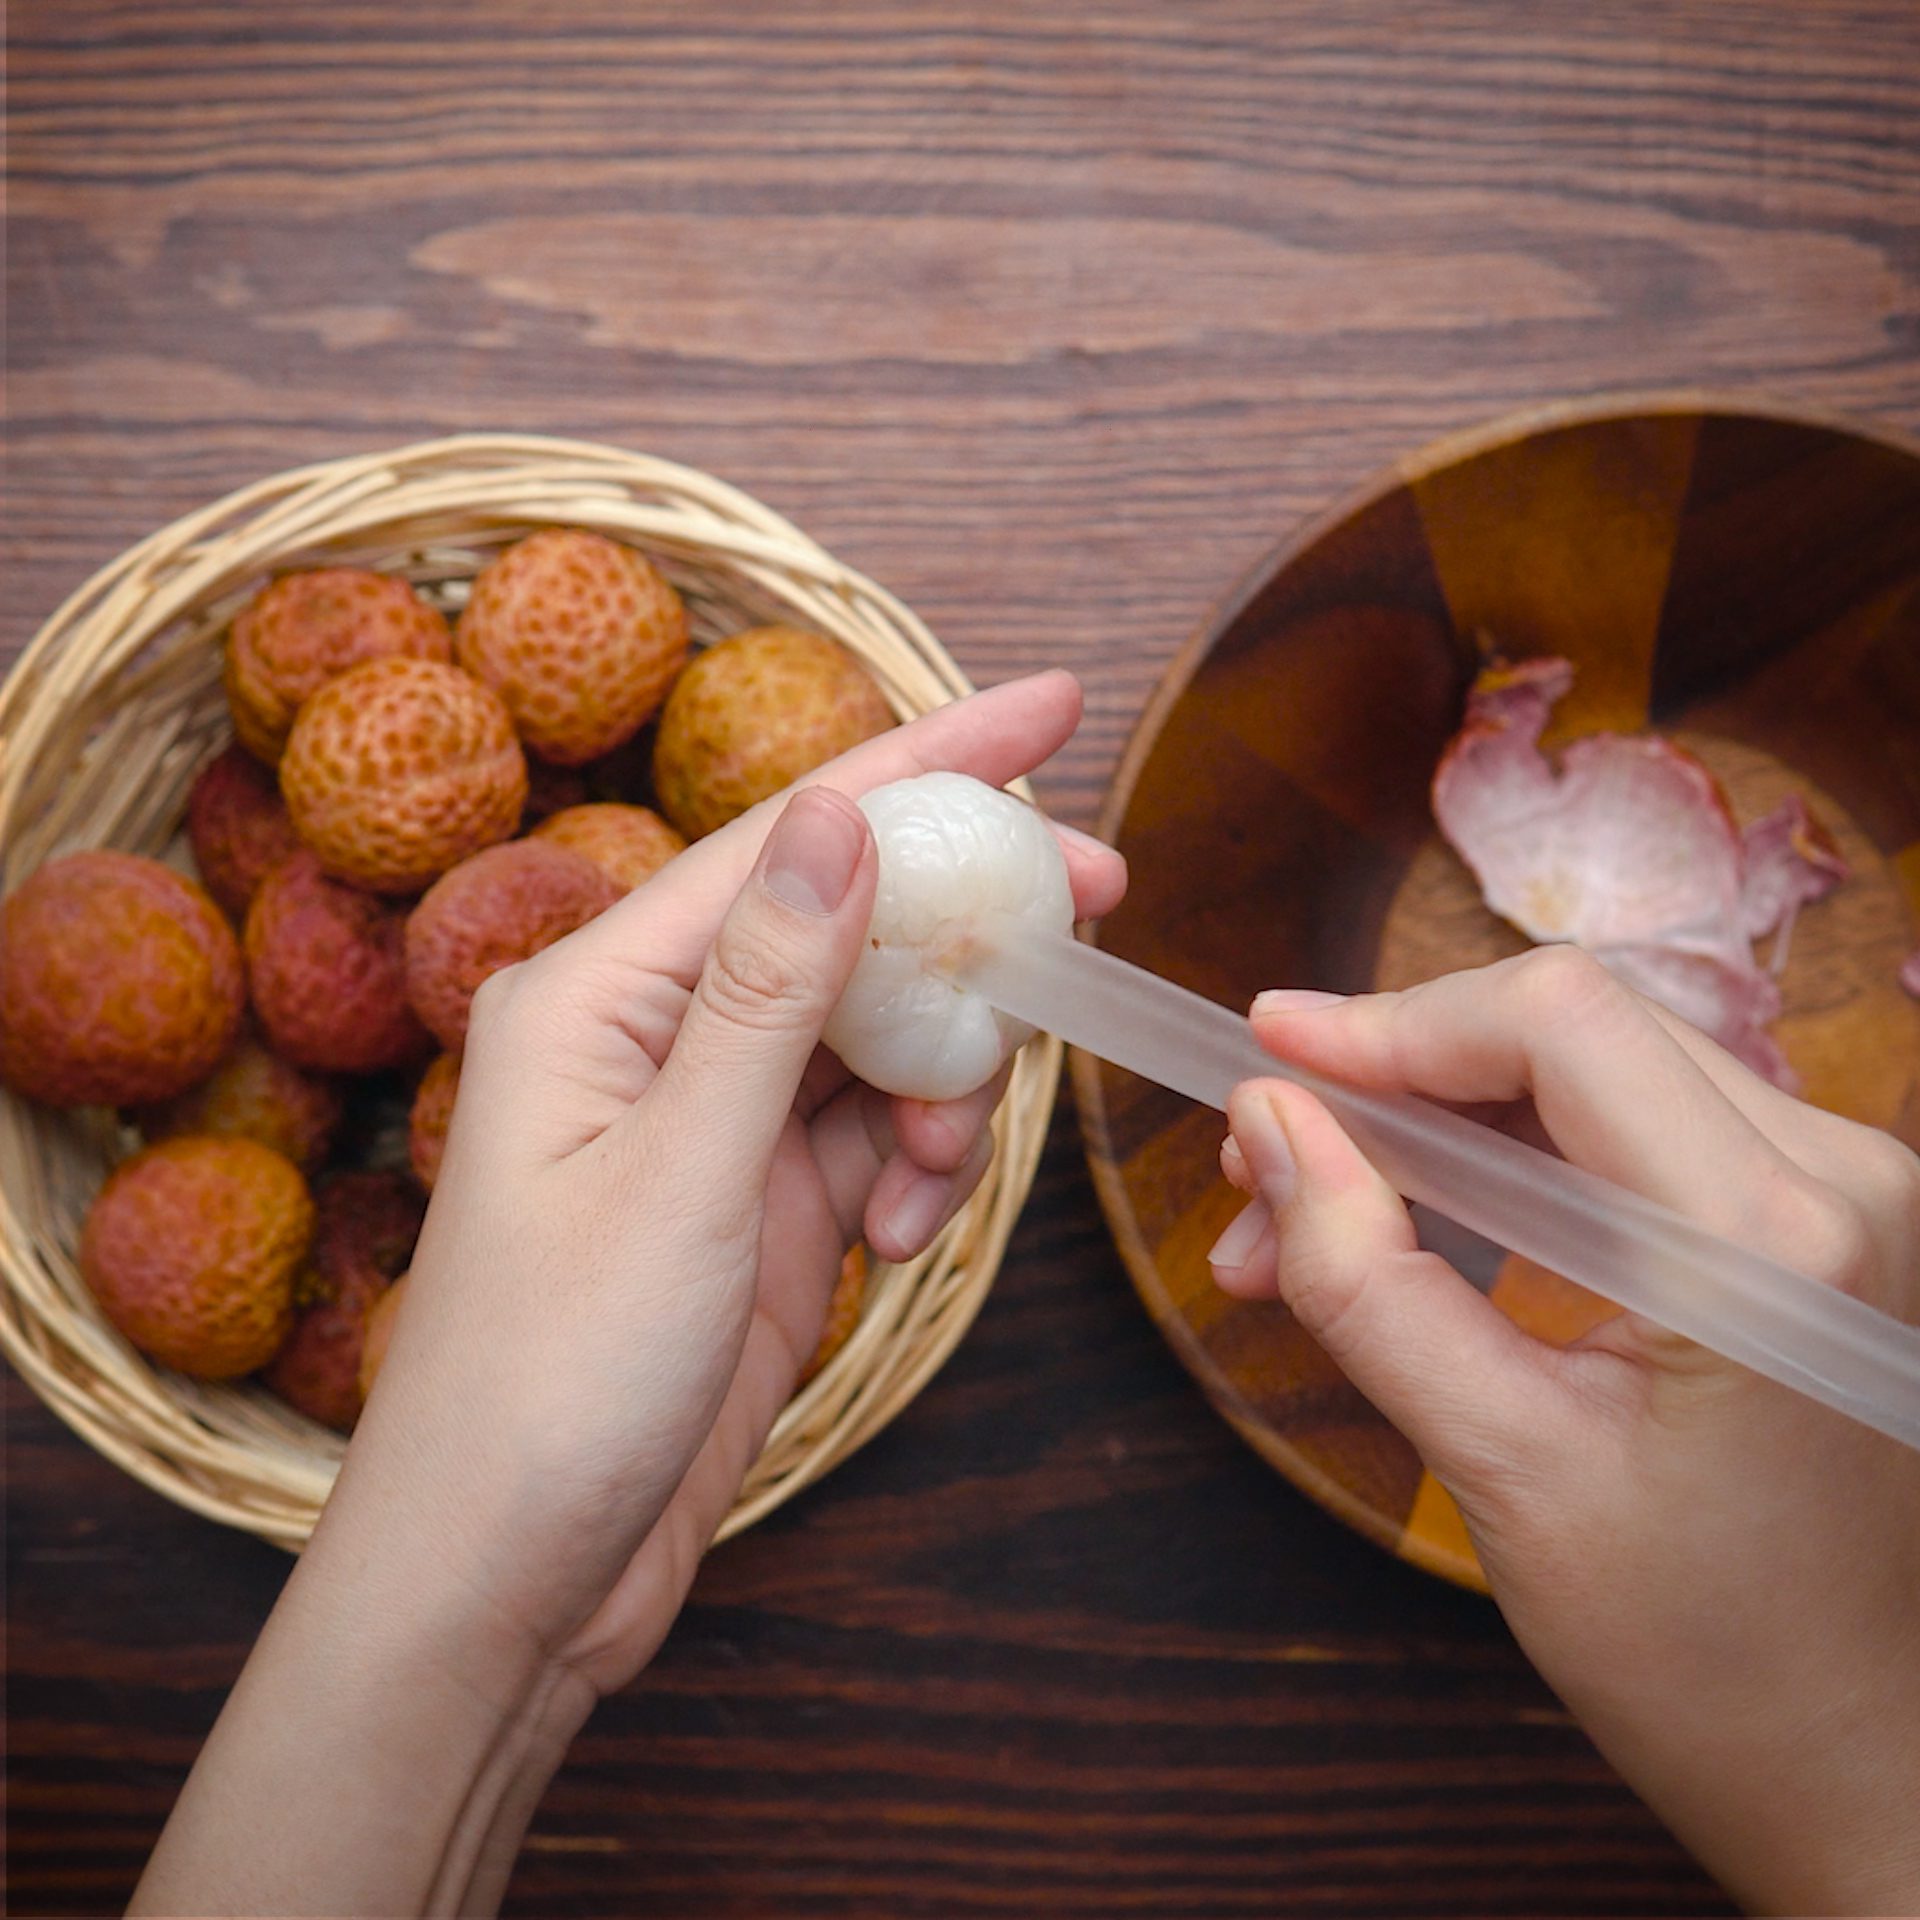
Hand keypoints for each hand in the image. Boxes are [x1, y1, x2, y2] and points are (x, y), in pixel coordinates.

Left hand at [134, 670, 1123, 1917]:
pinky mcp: (754, 1204)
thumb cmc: (552, 1382)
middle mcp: (656, 1034)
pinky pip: (872, 1135)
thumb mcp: (681, 1175)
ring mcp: (711, 1122)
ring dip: (943, 1089)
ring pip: (880, 1036)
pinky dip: (912, 1171)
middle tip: (1098, 904)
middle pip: (853, 927)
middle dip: (971, 927)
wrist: (511, 1583)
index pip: (793, 839)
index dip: (932, 763)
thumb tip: (841, 816)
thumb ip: (770, 991)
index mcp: (601, 991)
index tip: (1054, 704)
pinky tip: (891, 1242)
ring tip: (923, 1189)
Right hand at [1212, 947, 1919, 1915]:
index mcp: (1770, 1237)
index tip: (1265, 1050)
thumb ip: (1370, 1280)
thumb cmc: (1702, 1654)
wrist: (1864, 1759)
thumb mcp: (1505, 1473)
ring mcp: (1846, 1192)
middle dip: (1395, 1086)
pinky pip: (1632, 1135)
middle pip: (1571, 1033)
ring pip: (1591, 1077)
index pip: (1558, 1024)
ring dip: (1436, 1134)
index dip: (1392, 1020)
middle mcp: (1839, 1176)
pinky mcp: (1820, 1220)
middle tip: (1257, 1172)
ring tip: (1301, 1234)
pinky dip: (1508, 1170)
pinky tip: (1410, 1235)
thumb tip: (1266, 1122)